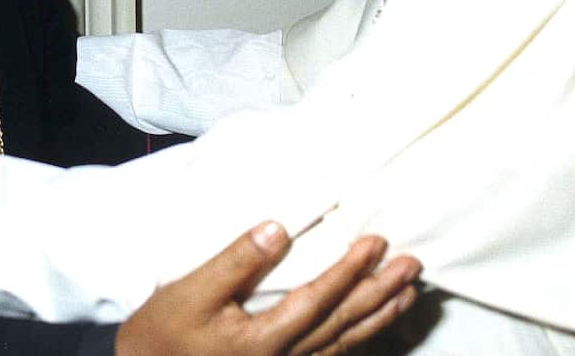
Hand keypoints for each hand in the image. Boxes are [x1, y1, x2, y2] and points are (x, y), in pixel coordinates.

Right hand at [116, 221, 419, 355]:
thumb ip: (235, 263)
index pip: (319, 299)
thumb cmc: (161, 333)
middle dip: (380, 292)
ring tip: (408, 295)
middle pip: (342, 323)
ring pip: (342, 345)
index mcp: (263, 338)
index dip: (350, 270)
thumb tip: (278, 230)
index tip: (377, 242)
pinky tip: (373, 331)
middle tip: (413, 266)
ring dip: (378, 319)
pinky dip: (357, 343)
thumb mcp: (189, 292)